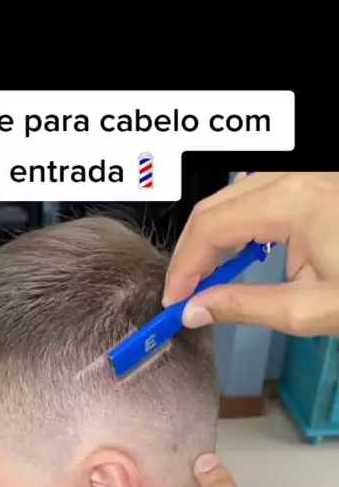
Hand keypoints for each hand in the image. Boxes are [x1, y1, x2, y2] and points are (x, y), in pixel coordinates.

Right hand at [163, 172, 338, 335]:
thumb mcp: (308, 309)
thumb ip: (245, 308)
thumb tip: (195, 311)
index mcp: (292, 202)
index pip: (210, 227)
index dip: (183, 266)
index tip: (174, 299)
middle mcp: (294, 177)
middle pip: (214, 207)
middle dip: (190, 253)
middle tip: (182, 292)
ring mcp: (303, 176)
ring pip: (230, 197)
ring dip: (210, 236)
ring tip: (205, 277)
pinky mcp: (311, 184)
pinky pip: (256, 194)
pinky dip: (235, 222)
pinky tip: (235, 253)